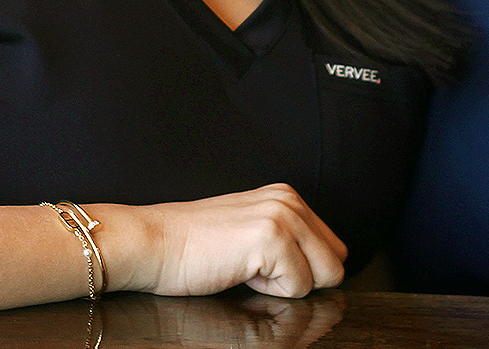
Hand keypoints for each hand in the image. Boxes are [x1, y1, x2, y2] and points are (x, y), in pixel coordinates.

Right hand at [104, 184, 346, 298]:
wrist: (153, 245)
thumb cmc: (193, 247)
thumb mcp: (251, 231)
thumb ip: (289, 239)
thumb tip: (325, 269)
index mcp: (287, 197)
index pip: (333, 248)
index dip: (301, 270)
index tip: (264, 265)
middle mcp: (290, 201)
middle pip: (335, 263)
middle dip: (301, 279)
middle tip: (256, 269)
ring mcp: (282, 217)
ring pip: (324, 276)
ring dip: (285, 285)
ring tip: (246, 268)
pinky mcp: (272, 239)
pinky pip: (298, 287)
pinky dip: (269, 292)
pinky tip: (239, 271)